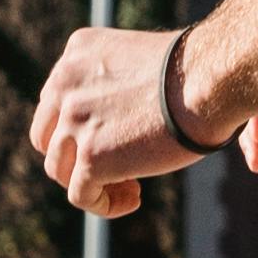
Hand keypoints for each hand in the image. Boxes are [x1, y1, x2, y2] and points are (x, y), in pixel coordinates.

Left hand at [29, 26, 203, 217]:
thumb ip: (113, 85)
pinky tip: (134, 199)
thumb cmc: (195, 71)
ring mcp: (74, 121)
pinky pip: (81, 196)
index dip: (80, 129)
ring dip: (93, 182)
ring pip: (60, 170)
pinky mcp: (92, 156)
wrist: (209, 80)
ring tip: (132, 185)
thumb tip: (111, 124)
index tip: (116, 139)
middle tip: (117, 167)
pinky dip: (104, 204)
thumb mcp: (139, 62)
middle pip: (48, 136)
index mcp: (76, 53)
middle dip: (76, 157)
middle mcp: (65, 83)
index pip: (56, 103)